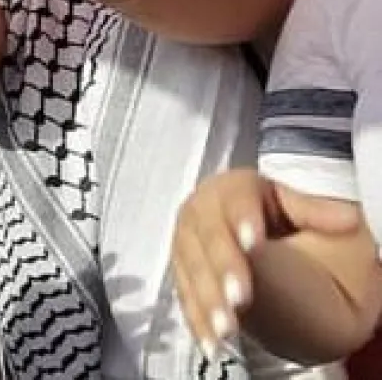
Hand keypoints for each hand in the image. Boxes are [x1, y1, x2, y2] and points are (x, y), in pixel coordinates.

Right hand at [172, 168, 362, 352]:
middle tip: (240, 296)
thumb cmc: (291, 227)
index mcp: (238, 188)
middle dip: (222, 268)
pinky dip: (199, 320)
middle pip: (208, 236)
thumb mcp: (313, 214)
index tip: (253, 242)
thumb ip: (318, 213)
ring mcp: (189, 241)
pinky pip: (186, 296)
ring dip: (208, 300)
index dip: (242, 219)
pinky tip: (212, 340)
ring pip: (193, 269)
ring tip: (228, 328)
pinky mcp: (184, 271)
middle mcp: (206, 210)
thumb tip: (344, 217)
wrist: (272, 245)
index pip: (236, 198)